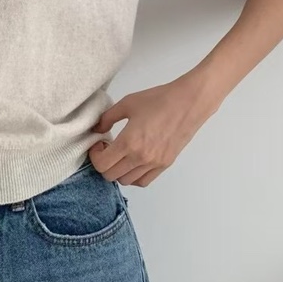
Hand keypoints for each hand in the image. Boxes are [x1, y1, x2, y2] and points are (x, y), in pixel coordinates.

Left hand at [87, 75, 217, 187]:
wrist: (188, 103)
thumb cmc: (159, 100)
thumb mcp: (127, 103)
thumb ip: (107, 118)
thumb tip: (97, 129)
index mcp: (129, 142)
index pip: (102, 165)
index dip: (94, 156)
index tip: (99, 144)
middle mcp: (140, 158)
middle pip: (111, 176)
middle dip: (104, 163)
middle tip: (108, 148)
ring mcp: (154, 164)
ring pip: (126, 181)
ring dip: (118, 170)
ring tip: (121, 154)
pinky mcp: (164, 165)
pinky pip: (143, 181)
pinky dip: (134, 176)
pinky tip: (134, 161)